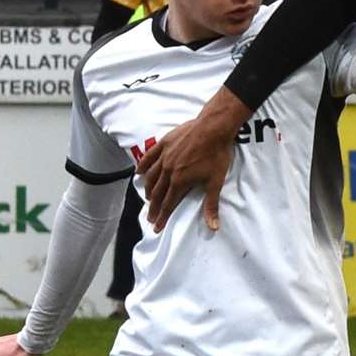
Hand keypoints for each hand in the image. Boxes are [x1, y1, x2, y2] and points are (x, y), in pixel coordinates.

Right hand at [137, 87, 248, 231]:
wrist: (214, 128)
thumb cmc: (217, 154)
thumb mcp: (216, 182)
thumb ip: (211, 205)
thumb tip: (213, 226)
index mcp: (180, 181)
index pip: (168, 204)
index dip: (162, 217)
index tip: (156, 227)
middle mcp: (168, 170)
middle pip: (157, 193)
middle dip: (153, 207)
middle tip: (150, 217)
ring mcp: (165, 156)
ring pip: (151, 176)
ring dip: (148, 189)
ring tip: (147, 198)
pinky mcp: (165, 143)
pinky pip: (149, 156)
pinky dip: (143, 166)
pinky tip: (138, 172)